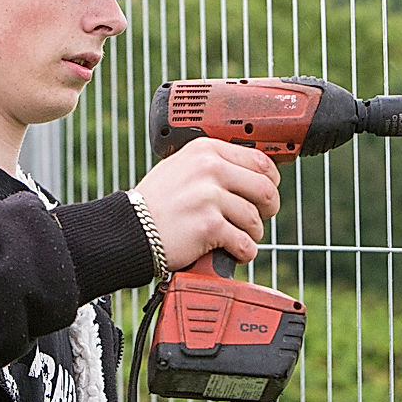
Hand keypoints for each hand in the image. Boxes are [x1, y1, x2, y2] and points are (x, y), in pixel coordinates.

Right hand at [134, 138, 280, 270]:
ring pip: (255, 219)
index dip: (271, 180)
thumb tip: (256, 174)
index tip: (267, 191)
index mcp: (206, 150)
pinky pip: (244, 243)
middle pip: (265, 189)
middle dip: (268, 208)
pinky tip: (230, 251)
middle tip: (258, 217)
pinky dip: (242, 252)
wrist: (130, 229)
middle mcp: (209, 168)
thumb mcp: (182, 167)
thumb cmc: (157, 202)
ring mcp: (208, 197)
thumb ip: (214, 165)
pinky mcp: (209, 226)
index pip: (259, 160)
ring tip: (236, 237)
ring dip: (251, 234)